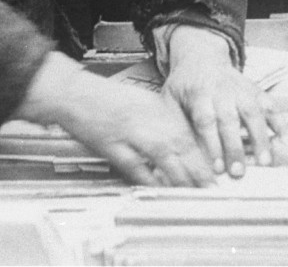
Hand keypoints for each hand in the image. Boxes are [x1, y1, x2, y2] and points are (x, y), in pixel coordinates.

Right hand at [14, 52, 215, 186]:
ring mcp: (129, 132)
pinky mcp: (112, 147)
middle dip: (199, 169)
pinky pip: (136, 168)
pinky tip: (161, 192)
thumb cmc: (105, 98)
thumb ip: (159, 119)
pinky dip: (151, 181)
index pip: (186, 132)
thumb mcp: (138, 101)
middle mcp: (146, 118)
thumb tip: (181, 143)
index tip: (214, 169)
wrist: (72, 93)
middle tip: (211, 188)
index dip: (203, 153)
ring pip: (164, 158)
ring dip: (181, 178)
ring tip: (193, 194)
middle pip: (181, 146)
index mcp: (154, 106)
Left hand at [161, 27, 287, 177]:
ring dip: (261, 138)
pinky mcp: (256, 91)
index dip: (212, 144)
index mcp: (199, 94)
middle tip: (239, 173)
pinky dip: (282, 123)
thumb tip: (174, 151)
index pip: (206, 121)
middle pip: (230, 120)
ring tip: (266, 163)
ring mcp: (242, 90)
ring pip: (253, 113)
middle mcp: (222, 92)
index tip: (217, 167)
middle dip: (235, 147)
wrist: (201, 57)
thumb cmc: (185, 84)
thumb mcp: (170, 96)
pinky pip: (272, 106)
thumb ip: (174, 120)